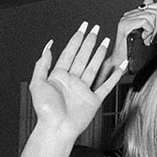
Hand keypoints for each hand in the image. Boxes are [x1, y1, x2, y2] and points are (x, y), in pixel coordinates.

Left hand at [28, 22, 125, 137]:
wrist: (56, 128)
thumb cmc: (45, 111)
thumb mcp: (37, 83)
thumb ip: (42, 64)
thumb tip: (48, 47)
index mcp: (59, 76)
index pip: (69, 53)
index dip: (76, 39)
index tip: (82, 28)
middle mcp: (72, 80)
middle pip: (83, 56)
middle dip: (89, 41)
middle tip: (95, 29)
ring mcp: (84, 89)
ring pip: (94, 67)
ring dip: (100, 54)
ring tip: (106, 41)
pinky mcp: (94, 99)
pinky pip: (106, 85)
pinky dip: (114, 76)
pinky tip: (119, 67)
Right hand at [115, 0, 156, 70]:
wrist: (122, 61)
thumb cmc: (134, 49)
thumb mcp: (147, 34)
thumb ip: (152, 22)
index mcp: (133, 15)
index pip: (152, 5)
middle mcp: (128, 15)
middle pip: (153, 11)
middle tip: (152, 37)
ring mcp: (126, 19)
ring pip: (150, 16)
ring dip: (153, 30)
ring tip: (147, 39)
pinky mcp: (125, 25)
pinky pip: (145, 22)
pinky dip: (149, 31)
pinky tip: (144, 39)